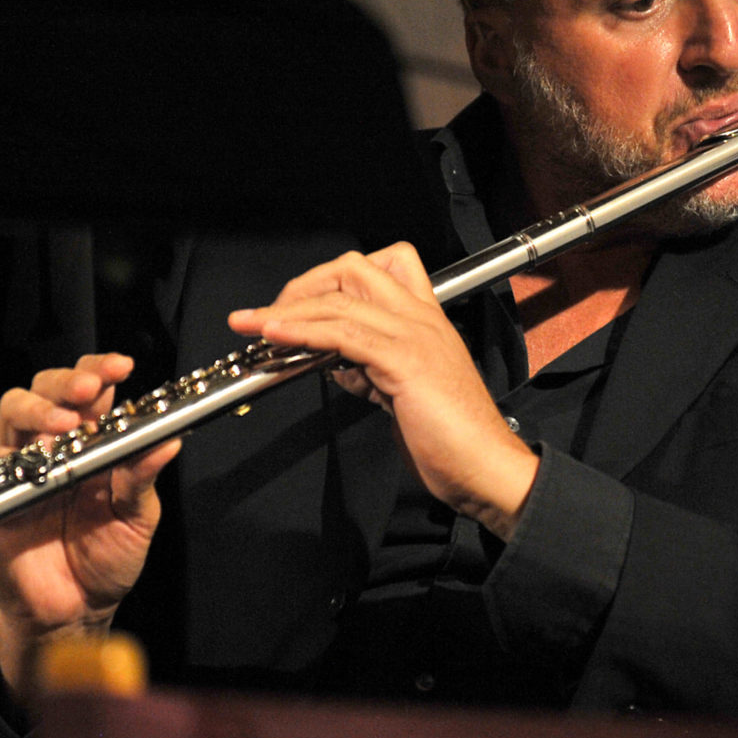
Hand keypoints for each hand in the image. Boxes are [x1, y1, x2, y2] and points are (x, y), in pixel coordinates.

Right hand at [0, 352, 179, 698]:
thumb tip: (169, 440)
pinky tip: (35, 463)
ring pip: (12, 414)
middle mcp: (55, 449)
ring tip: (65, 423)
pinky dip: (9, 456)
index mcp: (92, 445)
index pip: (90, 392)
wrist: (76, 611)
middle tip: (90, 389)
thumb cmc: (107, 559)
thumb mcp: (138, 518)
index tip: (122, 367)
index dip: (100, 372)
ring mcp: (24, 469)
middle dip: (66, 381)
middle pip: (44, 389)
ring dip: (38, 409)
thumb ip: (143, 478)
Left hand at [229, 243, 539, 537]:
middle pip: (353, 269)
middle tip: (270, 318)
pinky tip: (273, 335)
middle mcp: (421, 318)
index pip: (377, 269)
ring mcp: (414, 335)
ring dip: (286, 309)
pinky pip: (343, 333)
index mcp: (425, 320)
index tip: (293, 311)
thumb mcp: (402, 392)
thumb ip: (371, 368)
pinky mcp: (404, 361)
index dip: (328, 282)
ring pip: (340, 300)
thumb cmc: (452, 440)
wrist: (487, 468)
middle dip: (302, 287)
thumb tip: (333, 361)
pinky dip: (301, 330)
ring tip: (250, 325)